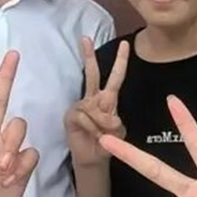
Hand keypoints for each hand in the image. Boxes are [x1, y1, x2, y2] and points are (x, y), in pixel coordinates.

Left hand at [0, 51, 38, 196]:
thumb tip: (1, 162)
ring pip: (17, 126)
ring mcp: (5, 150)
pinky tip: (11, 181)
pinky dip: (22, 166)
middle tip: (13, 54)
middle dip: (5, 78)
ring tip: (3, 170)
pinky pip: (30, 153)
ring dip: (13, 143)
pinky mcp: (22, 164)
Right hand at [65, 37, 128, 167]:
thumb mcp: (119, 132)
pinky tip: (93, 136)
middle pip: (92, 74)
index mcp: (107, 99)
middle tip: (85, 38)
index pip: (116, 77)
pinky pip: (85, 117)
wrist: (92, 158)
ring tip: (102, 136)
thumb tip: (107, 117)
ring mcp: (81, 106)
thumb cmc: (107, 143)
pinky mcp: (71, 115)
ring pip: (94, 107)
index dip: (120, 61)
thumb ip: (115, 123)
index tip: (125, 43)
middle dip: (89, 56)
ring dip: (102, 125)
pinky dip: (93, 129)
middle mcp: (93, 98)